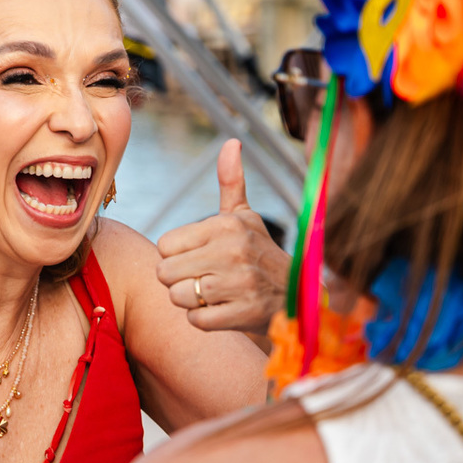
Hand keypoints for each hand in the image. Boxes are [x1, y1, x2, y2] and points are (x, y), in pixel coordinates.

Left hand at [155, 139, 290, 334]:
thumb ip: (231, 181)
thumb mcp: (245, 216)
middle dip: (178, 279)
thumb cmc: (259, 252)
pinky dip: (204, 318)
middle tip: (202, 276)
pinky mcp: (242, 314)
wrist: (297, 295)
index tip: (198, 255)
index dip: (176, 254)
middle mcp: (232, 252)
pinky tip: (222, 308)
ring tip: (213, 293)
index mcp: (226, 226)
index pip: (164, 245)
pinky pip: (196, 320)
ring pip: (178, 297)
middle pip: (164, 273)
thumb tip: (232, 142)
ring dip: (190, 300)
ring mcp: (237, 285)